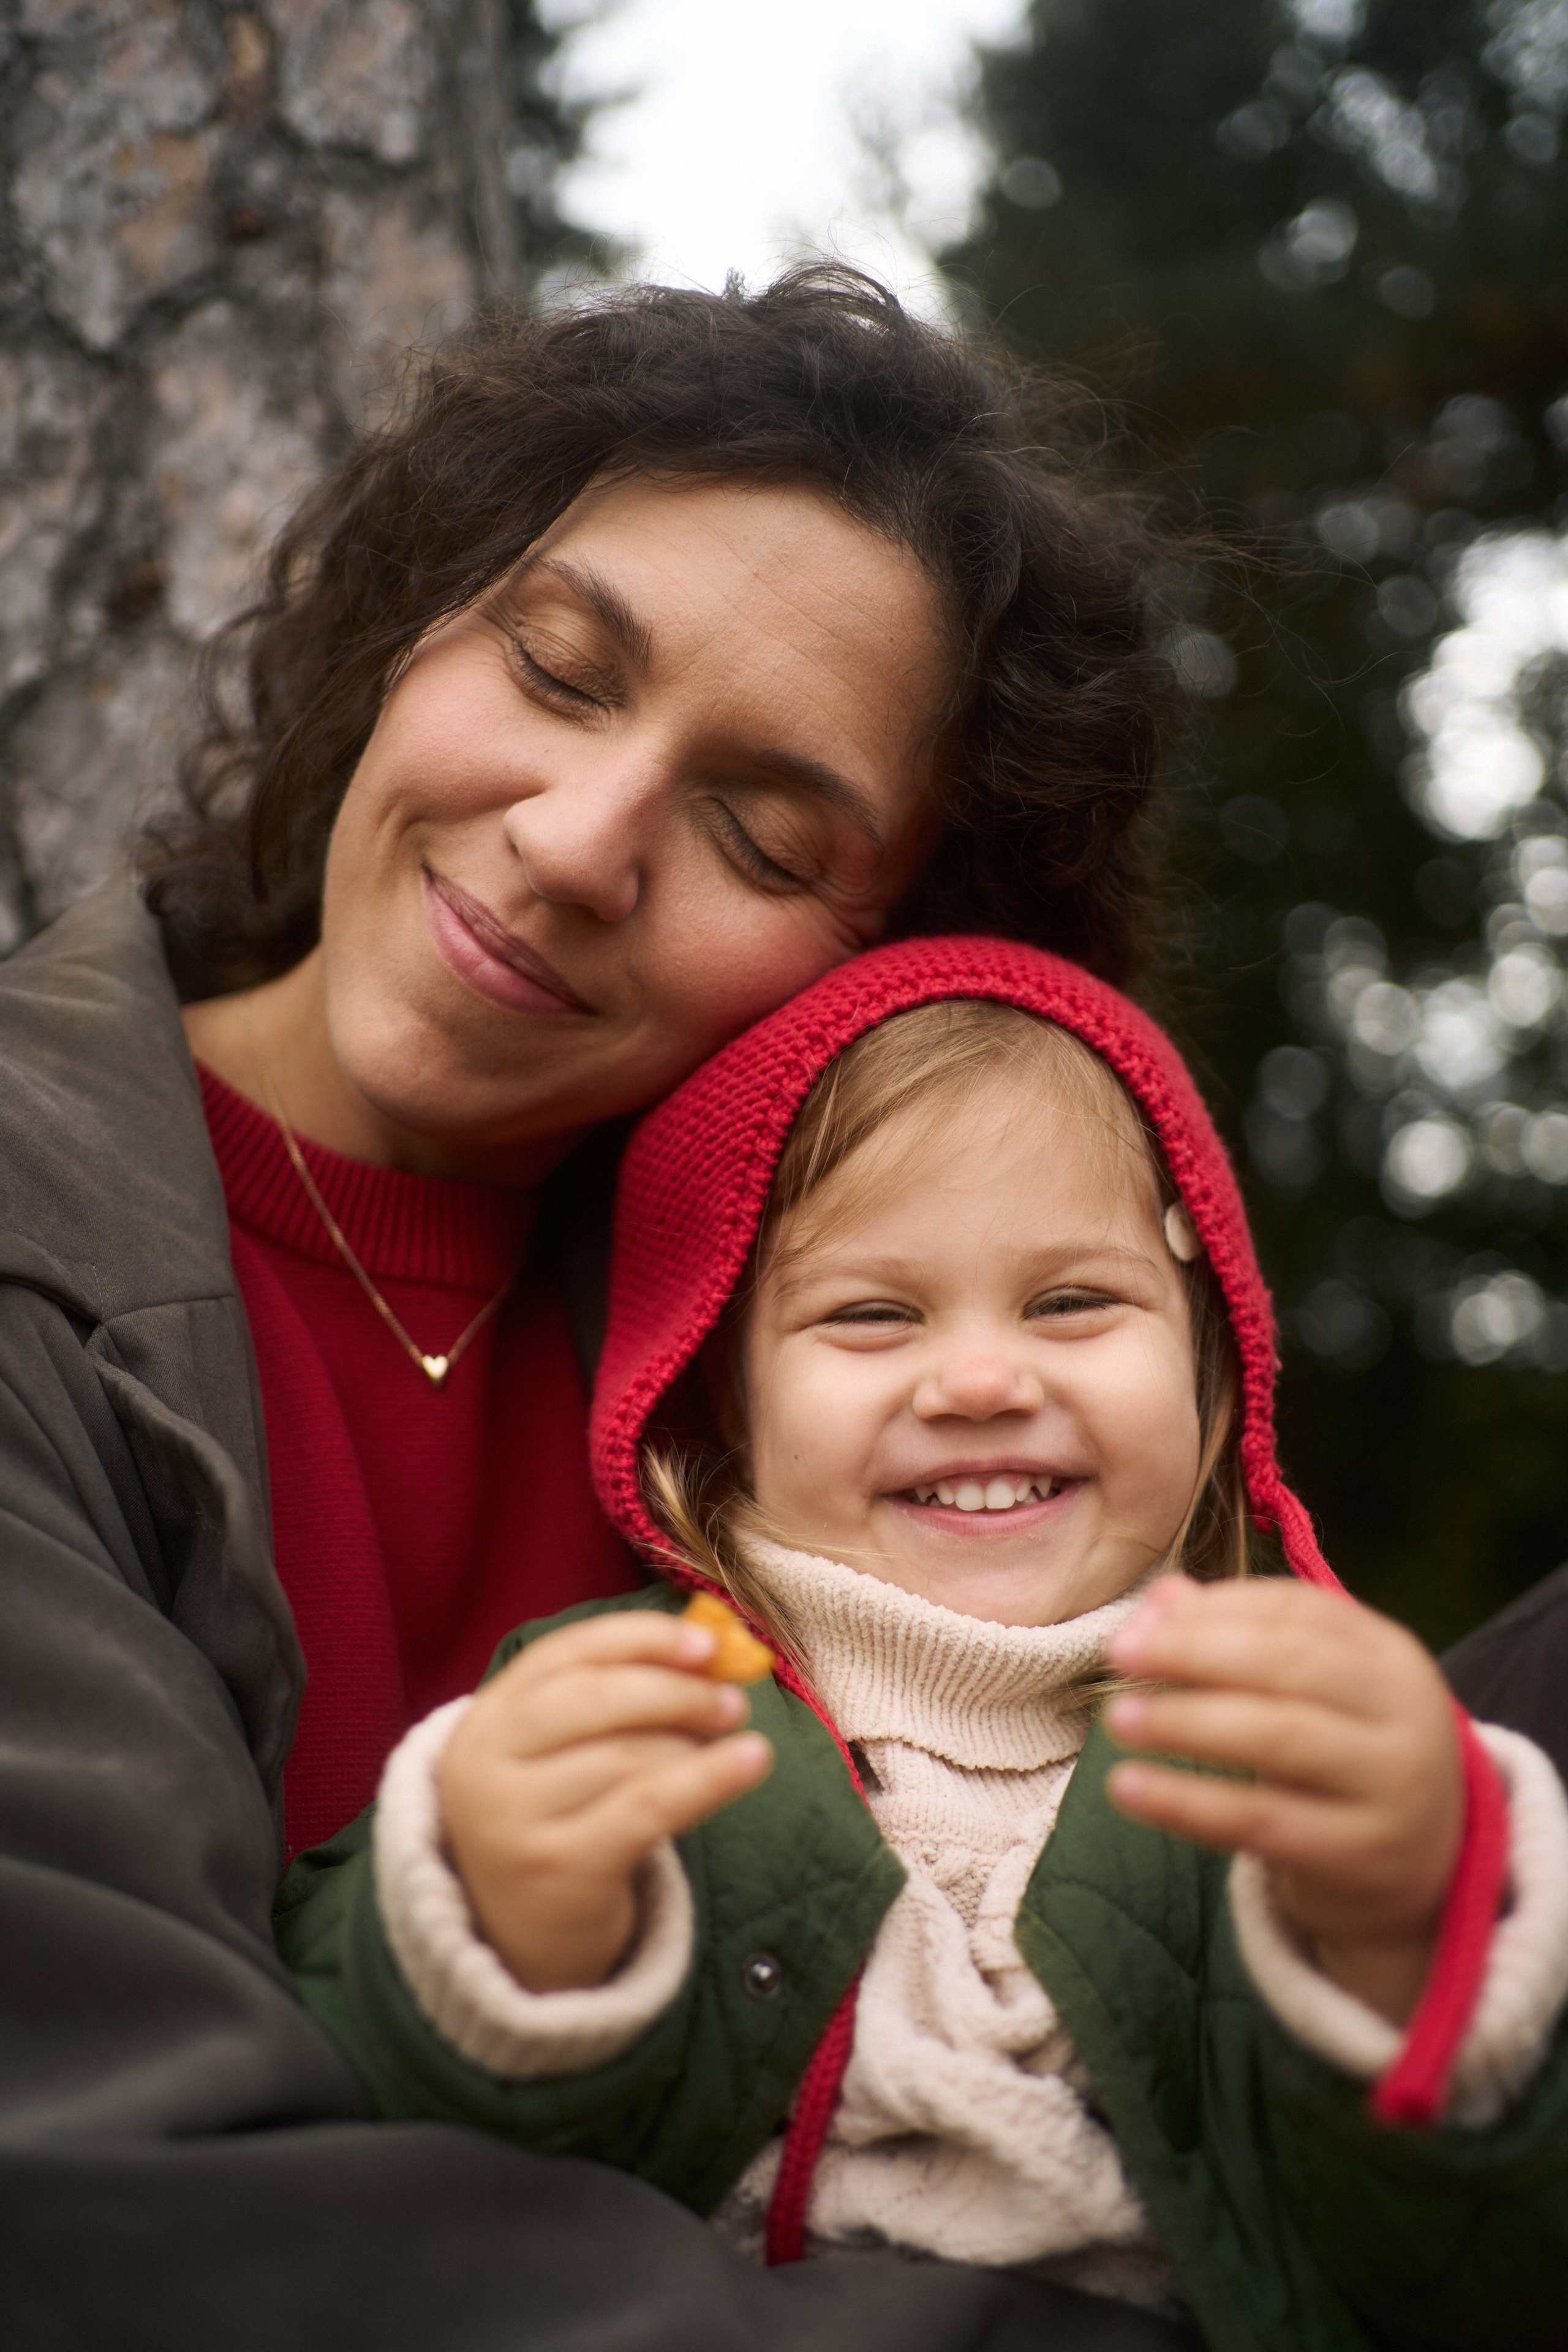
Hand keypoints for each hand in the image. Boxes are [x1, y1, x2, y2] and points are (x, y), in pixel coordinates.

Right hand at [437, 1612, 771, 1993]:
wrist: (520, 1941)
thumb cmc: (559, 1824)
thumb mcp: (563, 1756)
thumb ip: (617, 1699)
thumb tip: (711, 1652)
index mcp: (487, 1718)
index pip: (566, 1653)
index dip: (641, 1639)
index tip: (706, 1643)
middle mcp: (484, 1763)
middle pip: (595, 1698)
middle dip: (675, 1690)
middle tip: (732, 1701)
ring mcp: (512, 1820)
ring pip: (628, 1755)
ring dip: (694, 1743)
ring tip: (732, 1743)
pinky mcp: (556, 1868)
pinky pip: (648, 1806)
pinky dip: (709, 1777)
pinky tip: (752, 1761)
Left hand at [1103, 1576, 1464, 2025]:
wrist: (1427, 1866)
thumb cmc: (1346, 1752)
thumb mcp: (1311, 1689)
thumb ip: (1242, 1636)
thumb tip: (1162, 1597)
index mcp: (1388, 1653)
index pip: (1296, 1610)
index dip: (1214, 1609)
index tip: (1140, 1620)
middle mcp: (1404, 1711)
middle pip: (1291, 1665)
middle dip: (1196, 1652)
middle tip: (1118, 1652)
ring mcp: (1391, 1785)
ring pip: (1279, 1738)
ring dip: (1188, 1722)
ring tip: (1118, 1718)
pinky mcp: (1361, 1854)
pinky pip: (1261, 1821)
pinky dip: (1187, 1802)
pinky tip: (1128, 1787)